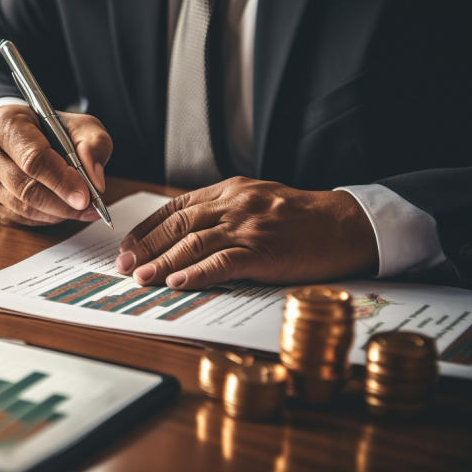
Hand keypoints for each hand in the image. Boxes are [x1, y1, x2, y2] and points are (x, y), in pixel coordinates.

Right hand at [0, 105, 111, 225]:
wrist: (6, 132)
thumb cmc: (41, 127)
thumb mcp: (75, 123)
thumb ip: (92, 143)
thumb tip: (96, 182)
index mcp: (6, 126)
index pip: (33, 159)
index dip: (62, 181)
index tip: (86, 196)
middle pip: (27, 190)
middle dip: (64, 203)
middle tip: (91, 207)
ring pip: (24, 209)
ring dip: (58, 213)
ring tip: (83, 208)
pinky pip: (21, 219)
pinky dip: (47, 217)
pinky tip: (61, 208)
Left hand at [115, 177, 377, 288]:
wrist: (346, 224)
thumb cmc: (301, 216)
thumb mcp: (257, 199)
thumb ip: (223, 209)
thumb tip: (185, 231)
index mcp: (229, 190)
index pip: (176, 207)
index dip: (147, 228)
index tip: (128, 246)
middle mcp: (234, 204)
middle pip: (178, 225)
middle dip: (146, 247)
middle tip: (124, 266)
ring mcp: (249, 227)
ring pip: (193, 244)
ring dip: (162, 262)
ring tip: (141, 278)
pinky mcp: (265, 251)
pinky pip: (223, 262)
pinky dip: (197, 273)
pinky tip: (178, 282)